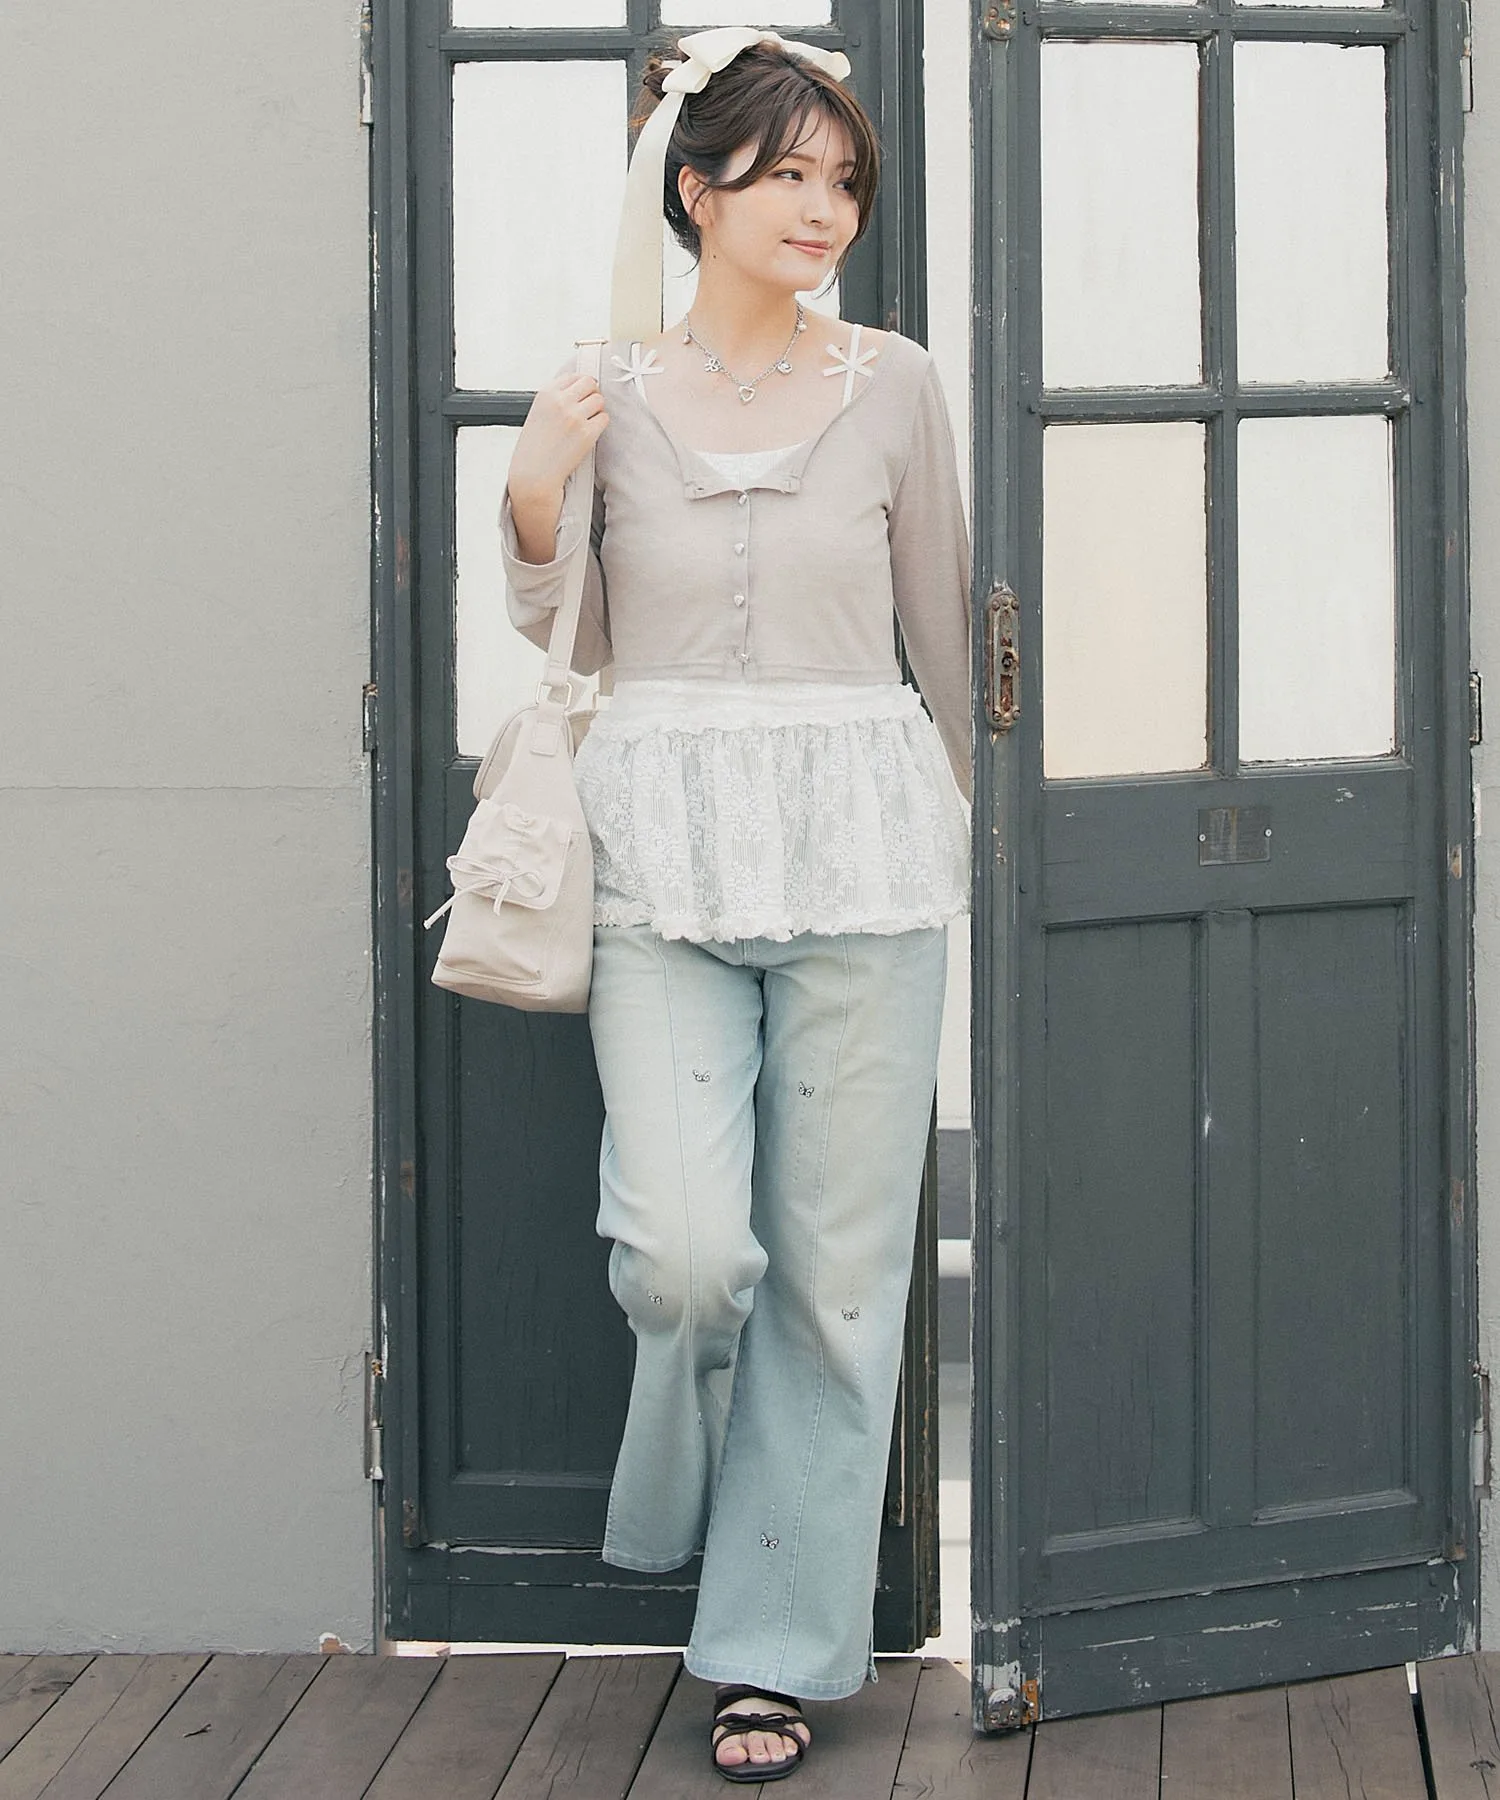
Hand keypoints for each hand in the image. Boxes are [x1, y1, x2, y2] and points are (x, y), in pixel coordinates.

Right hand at [507, 371, 608, 508]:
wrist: (534, 474)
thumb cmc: (534, 448)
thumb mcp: (537, 413)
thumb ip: (555, 399)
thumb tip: (577, 390)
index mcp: (546, 394)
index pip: (573, 376)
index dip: (580, 385)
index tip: (582, 392)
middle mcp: (561, 402)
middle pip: (590, 383)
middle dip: (592, 393)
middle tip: (588, 405)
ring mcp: (576, 417)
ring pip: (600, 400)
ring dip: (597, 409)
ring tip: (587, 421)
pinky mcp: (588, 433)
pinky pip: (604, 419)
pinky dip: (600, 424)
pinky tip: (589, 432)